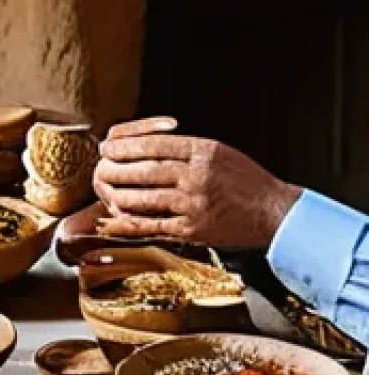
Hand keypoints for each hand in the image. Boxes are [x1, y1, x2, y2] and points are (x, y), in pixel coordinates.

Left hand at [93, 117, 301, 248]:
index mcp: (204, 152)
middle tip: (100, 166)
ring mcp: (194, 205)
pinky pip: (152, 225)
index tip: (108, 146)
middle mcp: (197, 176)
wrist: (274, 213)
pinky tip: (113, 217)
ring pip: (143, 198)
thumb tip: (141, 145)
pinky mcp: (192, 229)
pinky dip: (128, 221)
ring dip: (117, 193)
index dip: (125, 145)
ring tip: (104, 188)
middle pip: (144, 170)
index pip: (154, 145)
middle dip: (115, 168)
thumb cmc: (244, 180)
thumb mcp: (218, 151)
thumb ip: (183, 148)